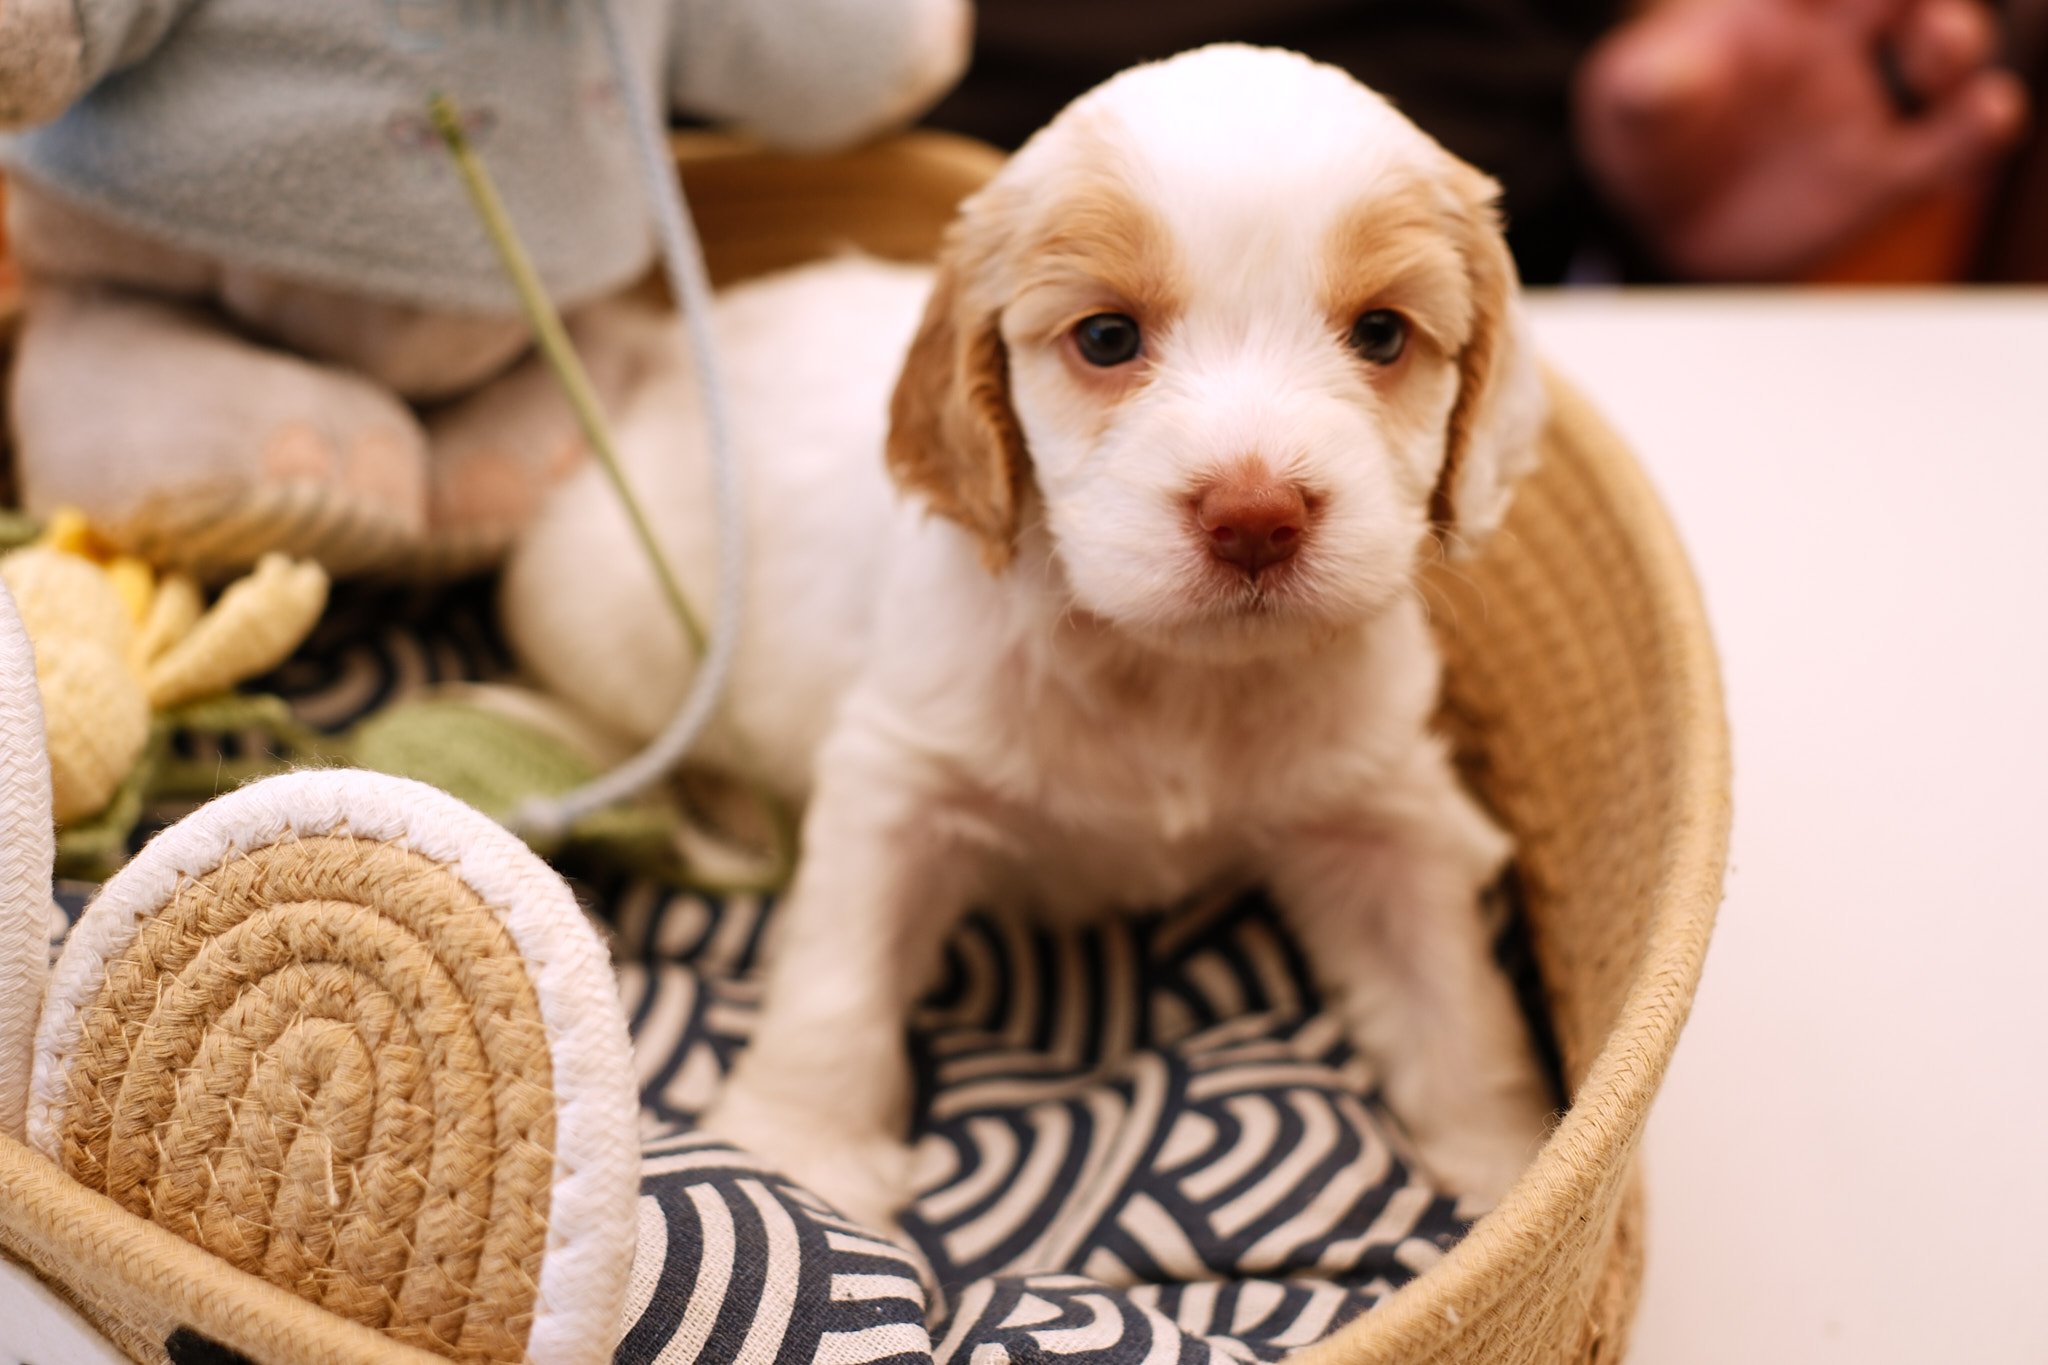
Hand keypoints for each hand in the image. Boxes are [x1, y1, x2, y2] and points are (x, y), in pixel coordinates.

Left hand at [1576, 0, 2027, 278]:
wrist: (1662, 222)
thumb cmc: (1650, 134)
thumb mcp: (1630, 108)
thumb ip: (1646, 89)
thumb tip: (1660, 79)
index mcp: (1774, 7)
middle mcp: (1834, 42)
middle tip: (1906, 6)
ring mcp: (1866, 104)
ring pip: (1944, 52)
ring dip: (1954, 42)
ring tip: (1935, 51)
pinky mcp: (1885, 175)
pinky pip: (1952, 143)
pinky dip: (1980, 126)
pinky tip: (1979, 117)